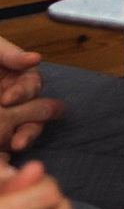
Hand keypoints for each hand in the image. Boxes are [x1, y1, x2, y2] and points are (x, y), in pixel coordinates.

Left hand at [0, 36, 60, 152]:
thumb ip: (9, 55)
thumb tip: (36, 59)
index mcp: (20, 77)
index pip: (31, 87)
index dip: (23, 93)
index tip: (7, 99)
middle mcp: (17, 99)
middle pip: (35, 115)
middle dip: (29, 129)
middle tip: (18, 141)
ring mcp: (6, 116)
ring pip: (22, 131)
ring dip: (20, 139)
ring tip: (11, 148)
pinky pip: (3, 140)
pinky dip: (2, 148)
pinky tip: (0, 154)